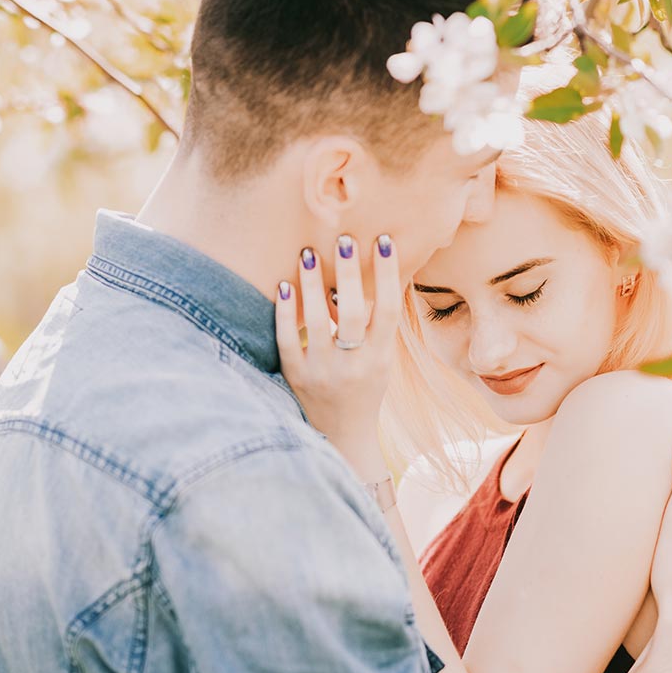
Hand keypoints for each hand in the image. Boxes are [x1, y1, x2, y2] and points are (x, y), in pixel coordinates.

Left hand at [275, 234, 401, 479]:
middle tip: (343, 237)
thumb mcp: (382, 359)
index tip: (383, 240)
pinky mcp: (296, 376)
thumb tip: (382, 271)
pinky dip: (285, 310)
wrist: (342, 435)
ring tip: (308, 251)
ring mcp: (322, 372)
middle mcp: (353, 365)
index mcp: (380, 358)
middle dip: (348, 272)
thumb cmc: (365, 386)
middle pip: (351, 312)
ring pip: (316, 321)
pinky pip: (288, 338)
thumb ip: (380, 324)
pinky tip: (283, 284)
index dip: (387, 273)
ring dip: (312, 283)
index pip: (387, 309)